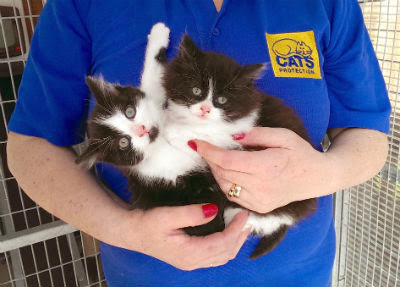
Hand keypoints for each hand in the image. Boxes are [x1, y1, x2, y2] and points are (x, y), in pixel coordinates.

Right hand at [118, 204, 249, 270]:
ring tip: (243, 227)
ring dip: (235, 242)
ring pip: (222, 257)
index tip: (243, 214)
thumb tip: (214, 210)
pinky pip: (215, 256)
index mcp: (189, 253)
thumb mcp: (167, 215)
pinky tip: (229, 235)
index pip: (222, 243)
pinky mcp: (190, 258)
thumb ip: (191, 214)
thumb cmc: (147, 223)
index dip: (235, 229)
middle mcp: (193, 261)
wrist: (132, 232)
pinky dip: (227, 245)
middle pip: (226, 253)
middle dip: (240, 236)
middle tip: (248, 219)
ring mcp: (191, 262)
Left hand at [191, 127, 329, 212]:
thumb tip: (233, 137)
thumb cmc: (300, 153)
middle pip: (223, 173)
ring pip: (225, 186)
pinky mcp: (259, 208)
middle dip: (210, 159)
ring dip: (216, 171)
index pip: (227, 161)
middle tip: (205, 147)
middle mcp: (261, 187)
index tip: (195, 142)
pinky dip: (226, 183)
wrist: (317, 177)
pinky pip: (233, 196)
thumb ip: (257, 134)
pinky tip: (228, 172)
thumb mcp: (283, 135)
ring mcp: (260, 200)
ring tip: (217, 158)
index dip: (208, 151)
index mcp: (266, 166)